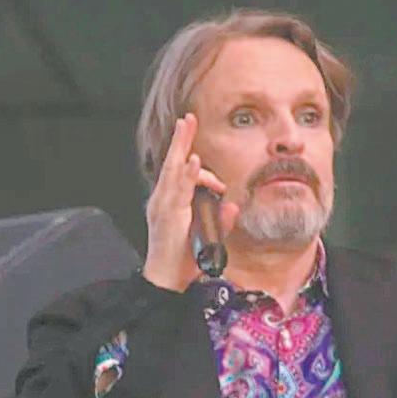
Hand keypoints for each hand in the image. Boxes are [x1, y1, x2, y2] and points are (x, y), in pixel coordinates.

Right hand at [141, 113, 239, 291]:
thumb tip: (233, 204)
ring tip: (187, 126)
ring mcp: (163, 206)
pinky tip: (192, 161)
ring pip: (173, 171)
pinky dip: (186, 174)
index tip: (196, 142)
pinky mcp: (168, 215)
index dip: (187, 153)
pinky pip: (177, 190)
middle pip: (172, 163)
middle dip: (180, 139)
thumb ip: (221, 219)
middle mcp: (164, 200)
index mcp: (171, 202)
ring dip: (181, 147)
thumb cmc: (184, 258)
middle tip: (187, 118)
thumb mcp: (209, 235)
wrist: (168, 278)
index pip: (178, 171)